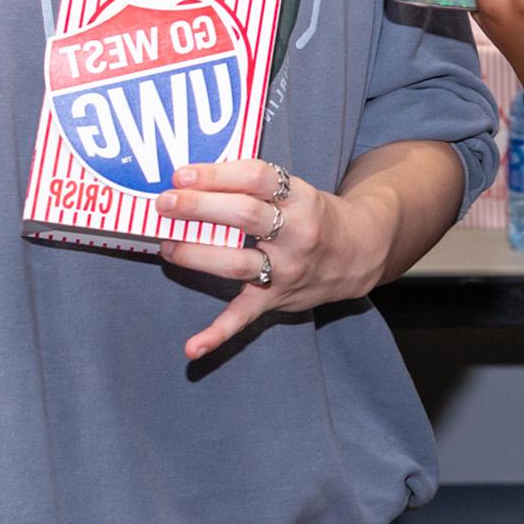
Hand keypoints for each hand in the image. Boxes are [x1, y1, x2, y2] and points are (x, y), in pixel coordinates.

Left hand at [156, 159, 383, 360]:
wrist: (359, 252)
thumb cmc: (314, 215)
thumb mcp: (296, 190)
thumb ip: (254, 184)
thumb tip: (193, 180)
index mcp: (300, 197)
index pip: (257, 178)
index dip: (218, 175)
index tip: (183, 175)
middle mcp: (297, 232)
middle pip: (245, 216)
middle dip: (199, 208)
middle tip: (164, 203)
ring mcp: (287, 269)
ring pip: (237, 262)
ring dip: (196, 254)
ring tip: (166, 245)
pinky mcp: (276, 299)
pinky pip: (245, 317)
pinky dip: (217, 335)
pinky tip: (192, 348)